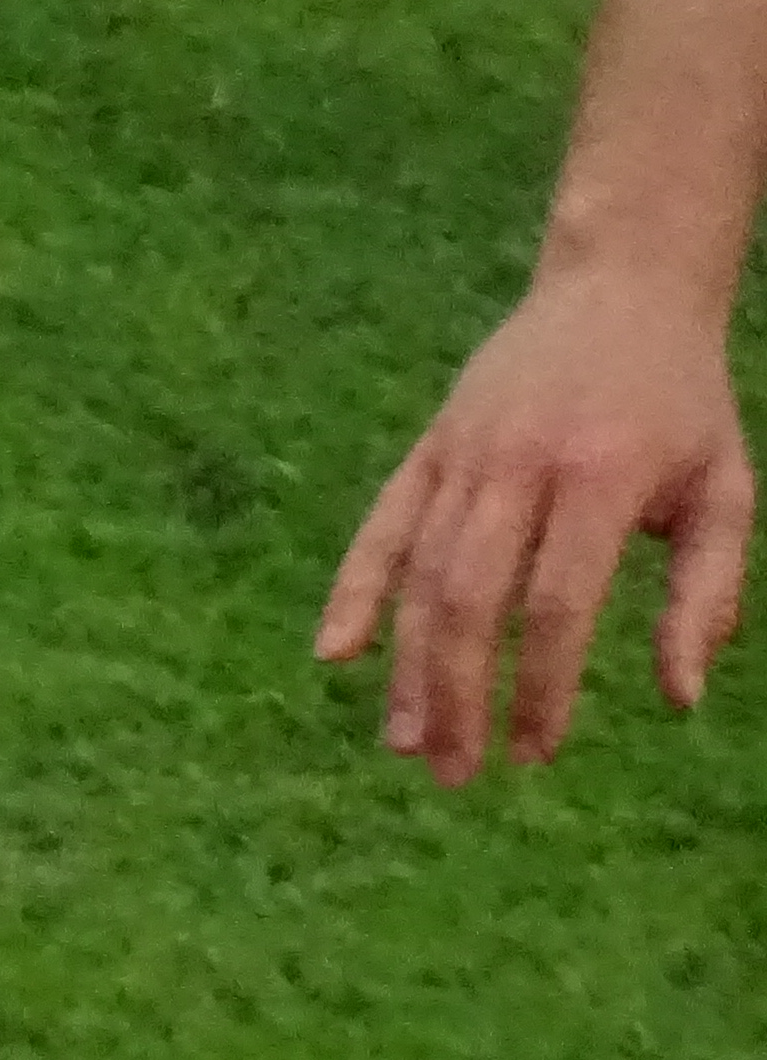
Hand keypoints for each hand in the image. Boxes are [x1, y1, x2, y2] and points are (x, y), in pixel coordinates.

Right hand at [318, 258, 754, 778]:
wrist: (620, 288)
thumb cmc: (681, 405)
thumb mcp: (723, 489)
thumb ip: (704, 592)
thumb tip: (680, 697)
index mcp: (600, 476)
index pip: (555, 603)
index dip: (540, 685)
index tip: (536, 752)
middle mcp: (520, 466)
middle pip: (468, 600)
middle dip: (456, 695)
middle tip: (455, 772)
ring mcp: (464, 455)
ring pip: (418, 576)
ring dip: (406, 666)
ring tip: (405, 742)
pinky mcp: (430, 448)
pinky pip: (381, 528)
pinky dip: (353, 591)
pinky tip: (335, 654)